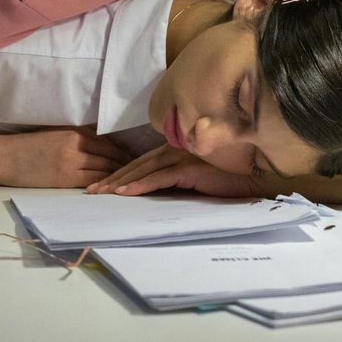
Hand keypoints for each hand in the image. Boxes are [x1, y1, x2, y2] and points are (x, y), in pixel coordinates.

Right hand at [0, 126, 136, 187]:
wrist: (3, 157)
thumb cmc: (27, 146)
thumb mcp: (55, 134)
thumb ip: (77, 136)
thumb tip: (100, 143)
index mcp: (75, 131)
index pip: (109, 142)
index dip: (125, 152)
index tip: (137, 159)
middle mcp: (76, 144)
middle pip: (111, 155)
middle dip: (128, 165)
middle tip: (143, 173)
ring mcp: (71, 161)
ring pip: (105, 170)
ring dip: (120, 177)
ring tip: (133, 184)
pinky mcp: (65, 178)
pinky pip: (92, 182)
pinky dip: (105, 186)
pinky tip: (113, 191)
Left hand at [85, 144, 256, 197]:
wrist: (250, 178)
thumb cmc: (224, 178)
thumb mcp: (193, 177)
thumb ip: (174, 177)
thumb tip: (151, 190)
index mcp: (174, 147)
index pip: (140, 161)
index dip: (119, 172)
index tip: (101, 184)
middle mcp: (174, 148)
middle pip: (137, 164)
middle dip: (112, 178)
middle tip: (91, 191)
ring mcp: (181, 156)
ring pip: (143, 170)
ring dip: (120, 182)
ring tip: (102, 193)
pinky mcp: (188, 168)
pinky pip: (159, 178)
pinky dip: (140, 185)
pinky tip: (125, 193)